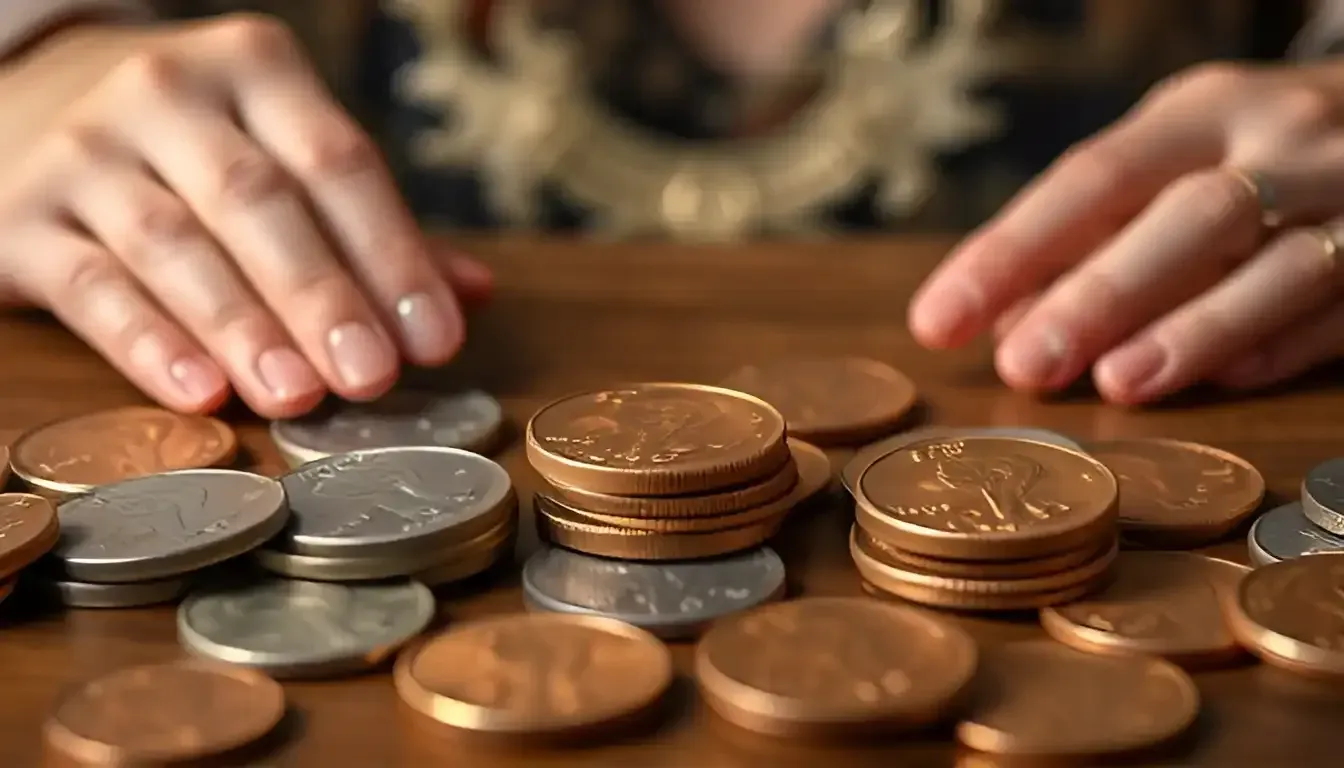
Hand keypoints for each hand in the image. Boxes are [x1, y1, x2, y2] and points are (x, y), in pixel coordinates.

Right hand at [0, 15, 491, 417]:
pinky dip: (148, 342)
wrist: (35, 101)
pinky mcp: (23, 218)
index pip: (338, 162)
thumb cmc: (202, 149)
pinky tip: (200, 393)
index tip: (434, 338)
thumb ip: (372, 227)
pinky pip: (92, 287)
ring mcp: (87, 152)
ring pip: (174, 245)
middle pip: (258, 202)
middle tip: (371, 376)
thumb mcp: (285, 154)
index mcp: (255, 70)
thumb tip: (473, 294)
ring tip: (298, 396)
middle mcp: (167, 95)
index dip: (391, 254)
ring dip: (243, 327)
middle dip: (321, 295)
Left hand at [907, 60, 1343, 403]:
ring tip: (1119, 382)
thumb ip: (1097, 233)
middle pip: (1187, 217)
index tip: (938, 320)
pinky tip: (1223, 383)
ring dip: (1195, 330)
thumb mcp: (1180, 157)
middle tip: (1022, 365)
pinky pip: (1341, 309)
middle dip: (1098, 296)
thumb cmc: (1260, 149)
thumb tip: (1006, 320)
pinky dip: (1279, 347)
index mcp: (1203, 112)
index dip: (1012, 252)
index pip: (1092, 179)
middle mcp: (1283, 145)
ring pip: (1280, 268)